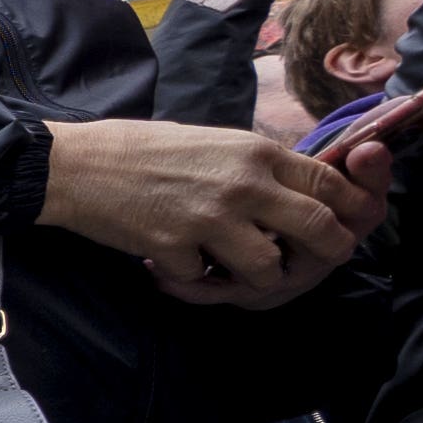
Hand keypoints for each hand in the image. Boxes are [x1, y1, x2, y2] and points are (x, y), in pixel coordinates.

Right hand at [36, 116, 382, 305]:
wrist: (73, 165)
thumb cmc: (141, 149)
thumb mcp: (214, 141)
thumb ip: (258, 166)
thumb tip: (298, 192)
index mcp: (256, 153)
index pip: (330, 183)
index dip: (350, 210)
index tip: (345, 226)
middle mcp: (243, 184)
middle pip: (320, 229)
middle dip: (325, 254)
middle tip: (310, 263)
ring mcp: (209, 218)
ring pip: (269, 268)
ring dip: (256, 279)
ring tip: (230, 273)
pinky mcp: (173, 247)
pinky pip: (202, 281)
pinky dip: (189, 280)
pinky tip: (168, 265)